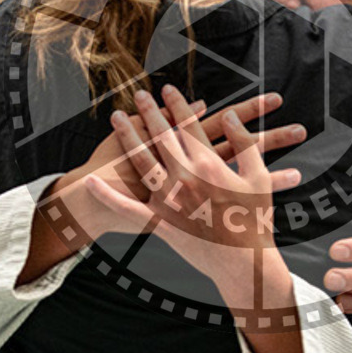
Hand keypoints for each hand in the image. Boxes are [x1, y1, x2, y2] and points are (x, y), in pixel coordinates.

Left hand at [43, 91, 306, 239]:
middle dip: (149, 112)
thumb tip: (230, 116)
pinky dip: (109, 196)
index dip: (177, 105)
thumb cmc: (255, 219)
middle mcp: (184, 179)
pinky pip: (128, 209)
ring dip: (127, 137)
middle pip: (161, 136)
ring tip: (116, 117)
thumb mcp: (259, 176)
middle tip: (138, 93)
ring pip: (141, 162)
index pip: (188, 126)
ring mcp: (168, 201)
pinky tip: (92, 182)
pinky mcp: (159, 223)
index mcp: (209, 165)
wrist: (244, 263)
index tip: (168, 88)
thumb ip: (244, 142)